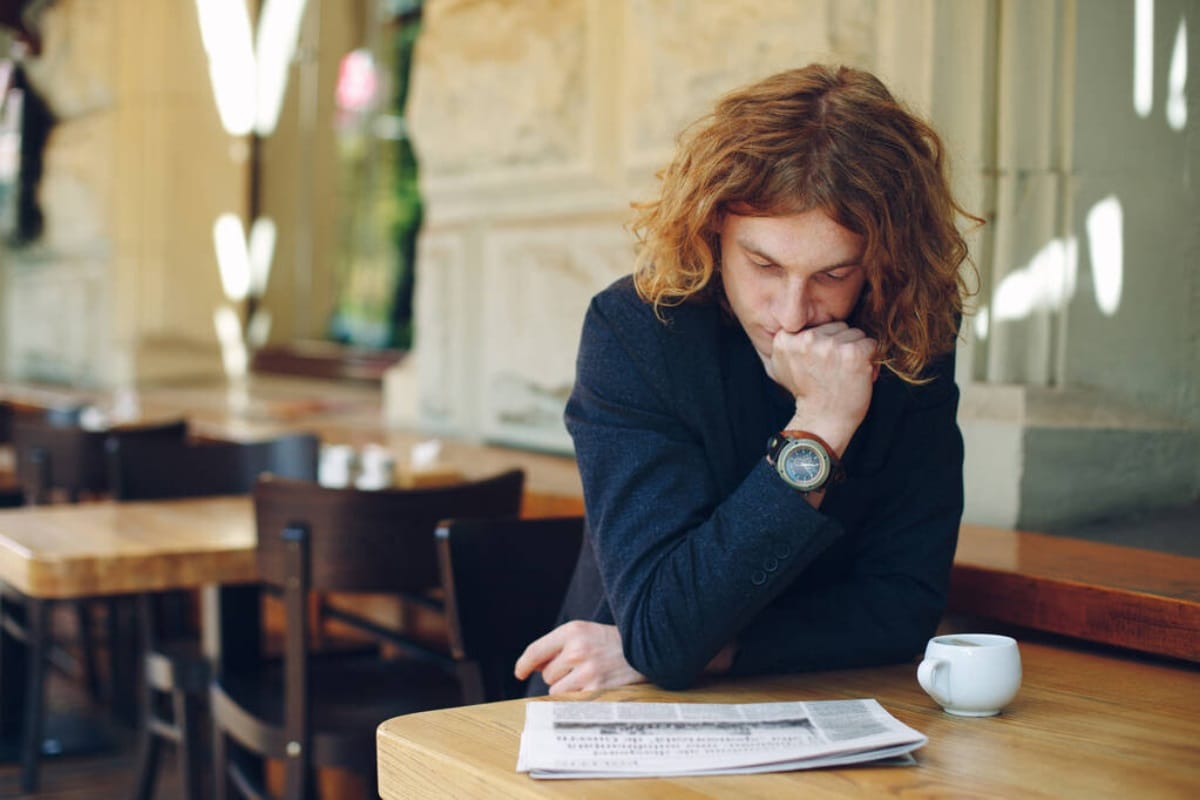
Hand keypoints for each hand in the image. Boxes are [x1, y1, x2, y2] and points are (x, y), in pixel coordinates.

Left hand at [514, 621, 645, 694]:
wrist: (647, 649)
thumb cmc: (611, 643)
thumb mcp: (584, 633)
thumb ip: (558, 646)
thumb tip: (533, 666)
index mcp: (572, 631)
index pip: (536, 650)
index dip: (524, 664)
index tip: (520, 673)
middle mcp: (577, 649)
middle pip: (547, 674)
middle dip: (558, 675)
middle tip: (581, 668)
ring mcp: (587, 671)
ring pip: (556, 690)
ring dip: (567, 688)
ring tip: (588, 677)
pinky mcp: (596, 690)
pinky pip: (570, 701)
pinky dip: (577, 698)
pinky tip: (592, 689)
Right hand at [766, 321, 876, 452]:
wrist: (821, 422)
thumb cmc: (808, 395)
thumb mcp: (783, 366)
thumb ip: (789, 344)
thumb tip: (795, 324)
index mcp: (786, 338)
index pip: (816, 325)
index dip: (822, 344)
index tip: (819, 364)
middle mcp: (807, 338)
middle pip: (837, 326)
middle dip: (840, 345)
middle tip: (834, 370)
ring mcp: (830, 345)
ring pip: (855, 333)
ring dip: (855, 352)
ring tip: (845, 373)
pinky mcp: (853, 353)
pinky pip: (871, 344)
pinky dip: (870, 360)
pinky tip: (858, 375)